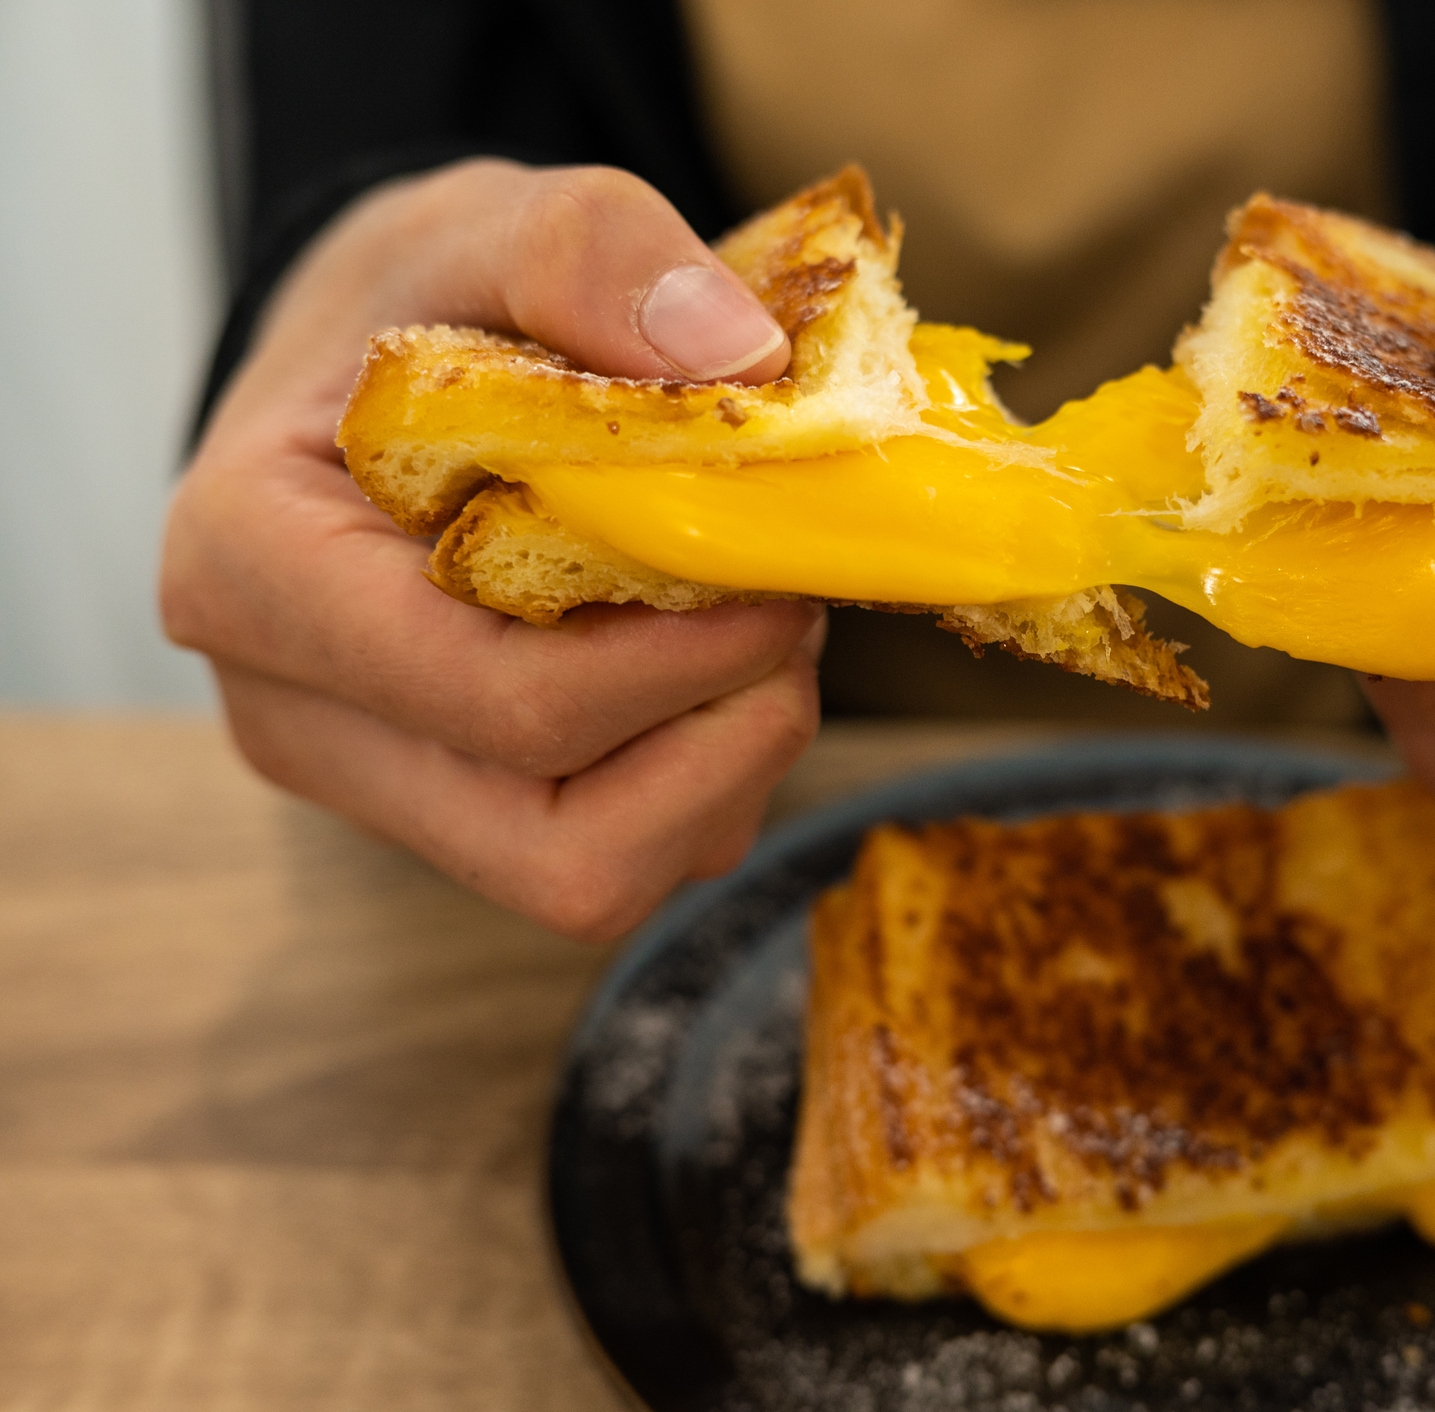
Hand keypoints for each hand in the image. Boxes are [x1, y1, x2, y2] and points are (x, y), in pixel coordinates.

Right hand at [163, 160, 822, 940]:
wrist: (375, 365)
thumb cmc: (421, 298)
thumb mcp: (491, 220)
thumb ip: (593, 253)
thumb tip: (738, 362)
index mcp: (253, 573)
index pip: (495, 703)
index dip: (679, 664)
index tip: (776, 576)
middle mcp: (296, 713)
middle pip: (562, 848)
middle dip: (722, 737)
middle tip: (786, 606)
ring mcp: (380, 784)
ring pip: (601, 875)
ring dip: (729, 761)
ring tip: (751, 616)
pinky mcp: (461, 810)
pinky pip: (623, 853)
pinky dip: (710, 772)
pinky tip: (712, 653)